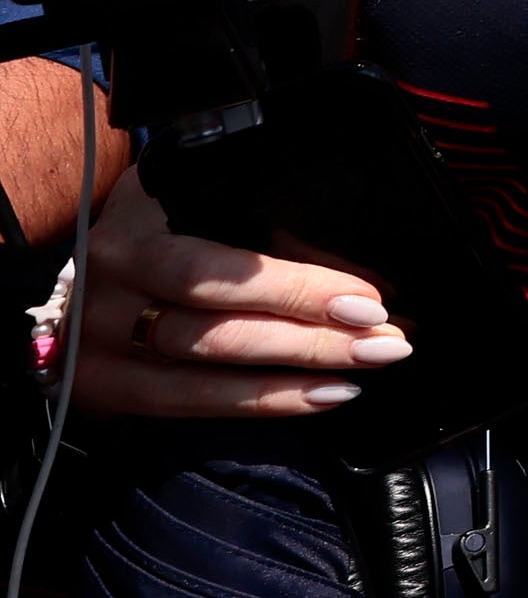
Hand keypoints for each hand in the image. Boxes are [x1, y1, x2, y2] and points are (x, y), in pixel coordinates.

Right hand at [67, 171, 409, 419]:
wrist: (70, 271)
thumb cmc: (149, 227)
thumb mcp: (181, 194)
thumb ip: (245, 211)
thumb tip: (346, 247)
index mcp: (133, 231)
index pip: (218, 267)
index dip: (294, 287)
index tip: (366, 298)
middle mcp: (108, 287)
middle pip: (218, 322)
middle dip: (314, 335)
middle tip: (388, 340)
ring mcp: (96, 341)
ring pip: (208, 366)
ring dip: (298, 373)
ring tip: (366, 368)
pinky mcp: (100, 388)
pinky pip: (190, 403)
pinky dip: (263, 403)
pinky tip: (321, 396)